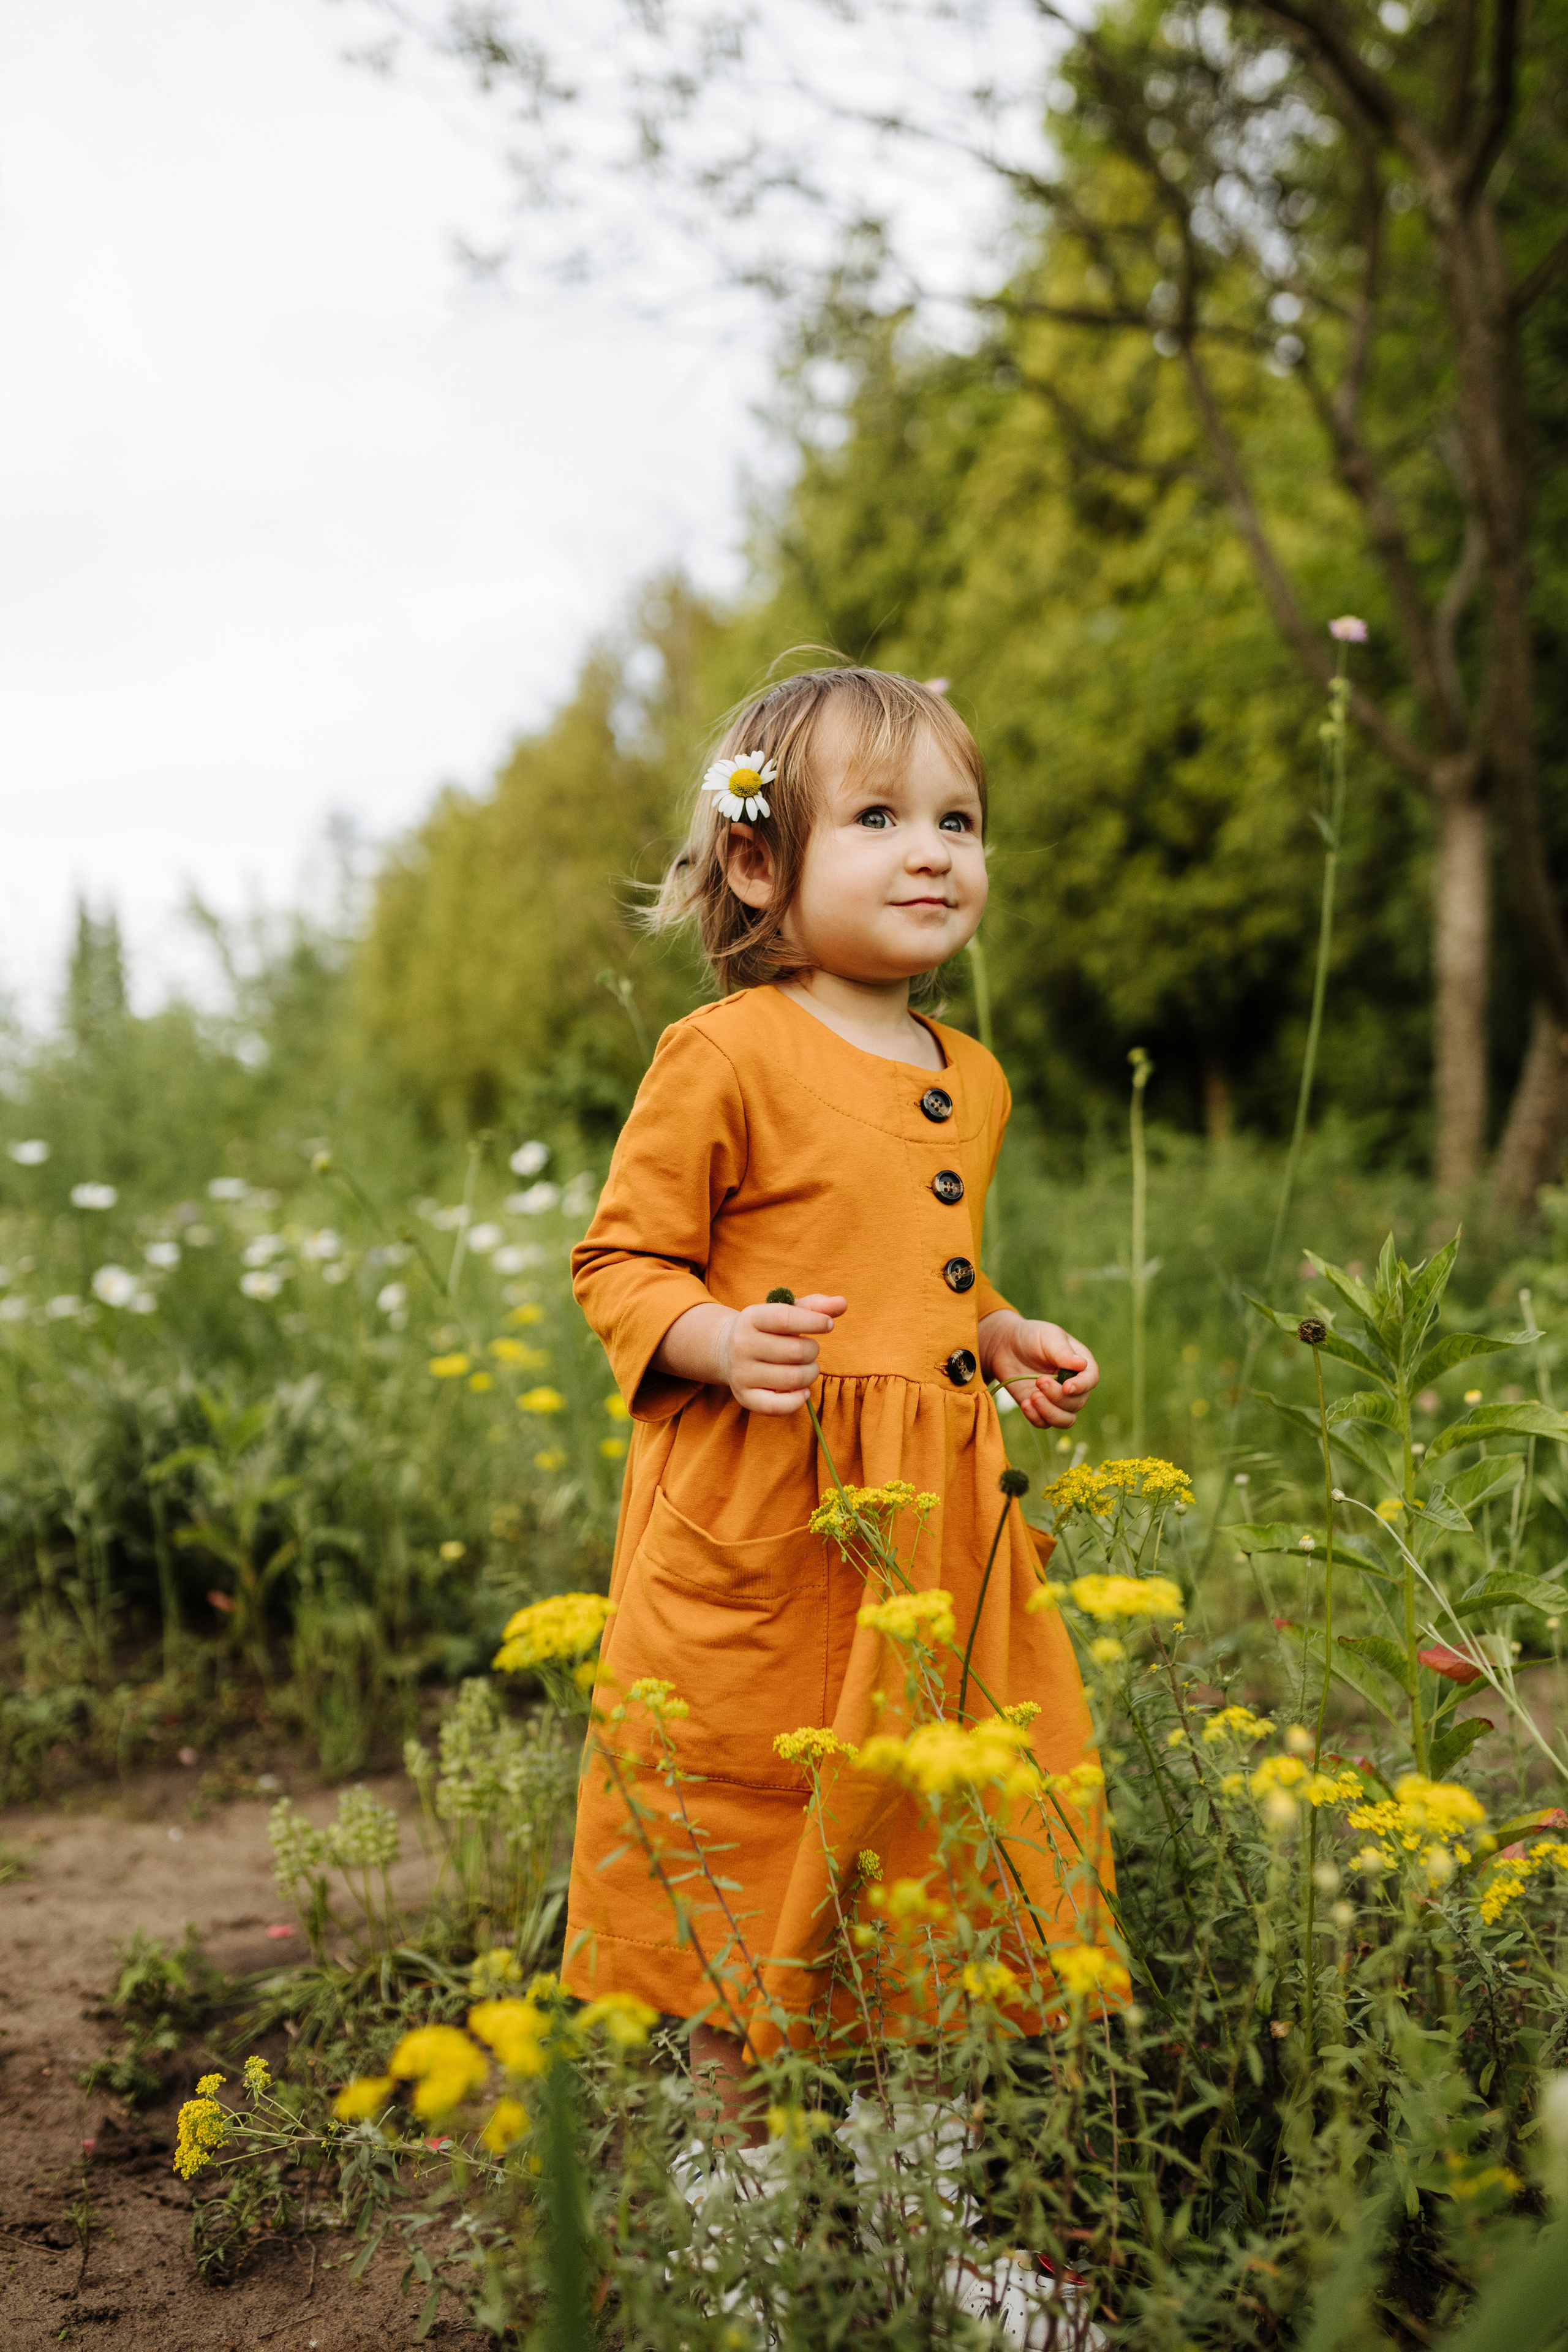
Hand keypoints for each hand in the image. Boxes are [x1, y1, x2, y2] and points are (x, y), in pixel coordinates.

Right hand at [719, 1294, 846, 1413]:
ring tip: (808, 1368)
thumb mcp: (785, 1312)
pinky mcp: (744, 1397)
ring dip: (811, 1374)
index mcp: (751, 1318)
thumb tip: (842, 1303)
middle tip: (811, 1349)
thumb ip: (815, 1307)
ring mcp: (741, 1373)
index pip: (786, 1319)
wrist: (725, 1351)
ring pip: (792, 1379)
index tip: (828, 1324)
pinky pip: (777, 1406)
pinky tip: (802, 1391)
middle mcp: (742, 1345)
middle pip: (795, 1352)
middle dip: (813, 1351)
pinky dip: (797, 1401)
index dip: (814, 1322)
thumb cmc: (767, 1329)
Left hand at [979, 1312, 1098, 1429]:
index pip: (1090, 1380)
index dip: (1081, 1386)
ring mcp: (1057, 1400)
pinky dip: (1036, 1418)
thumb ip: (1062, 1351)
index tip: (1066, 1387)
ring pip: (1065, 1420)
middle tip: (1039, 1381)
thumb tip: (1082, 1365)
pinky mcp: (1040, 1409)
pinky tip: (1025, 1404)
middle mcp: (1073, 1385)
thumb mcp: (1047, 1337)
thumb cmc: (1031, 1337)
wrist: (1005, 1346)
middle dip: (1058, 1396)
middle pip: (1077, 1403)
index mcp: (1081, 1365)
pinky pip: (1045, 1423)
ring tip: (1032, 1397)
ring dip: (1050, 1413)